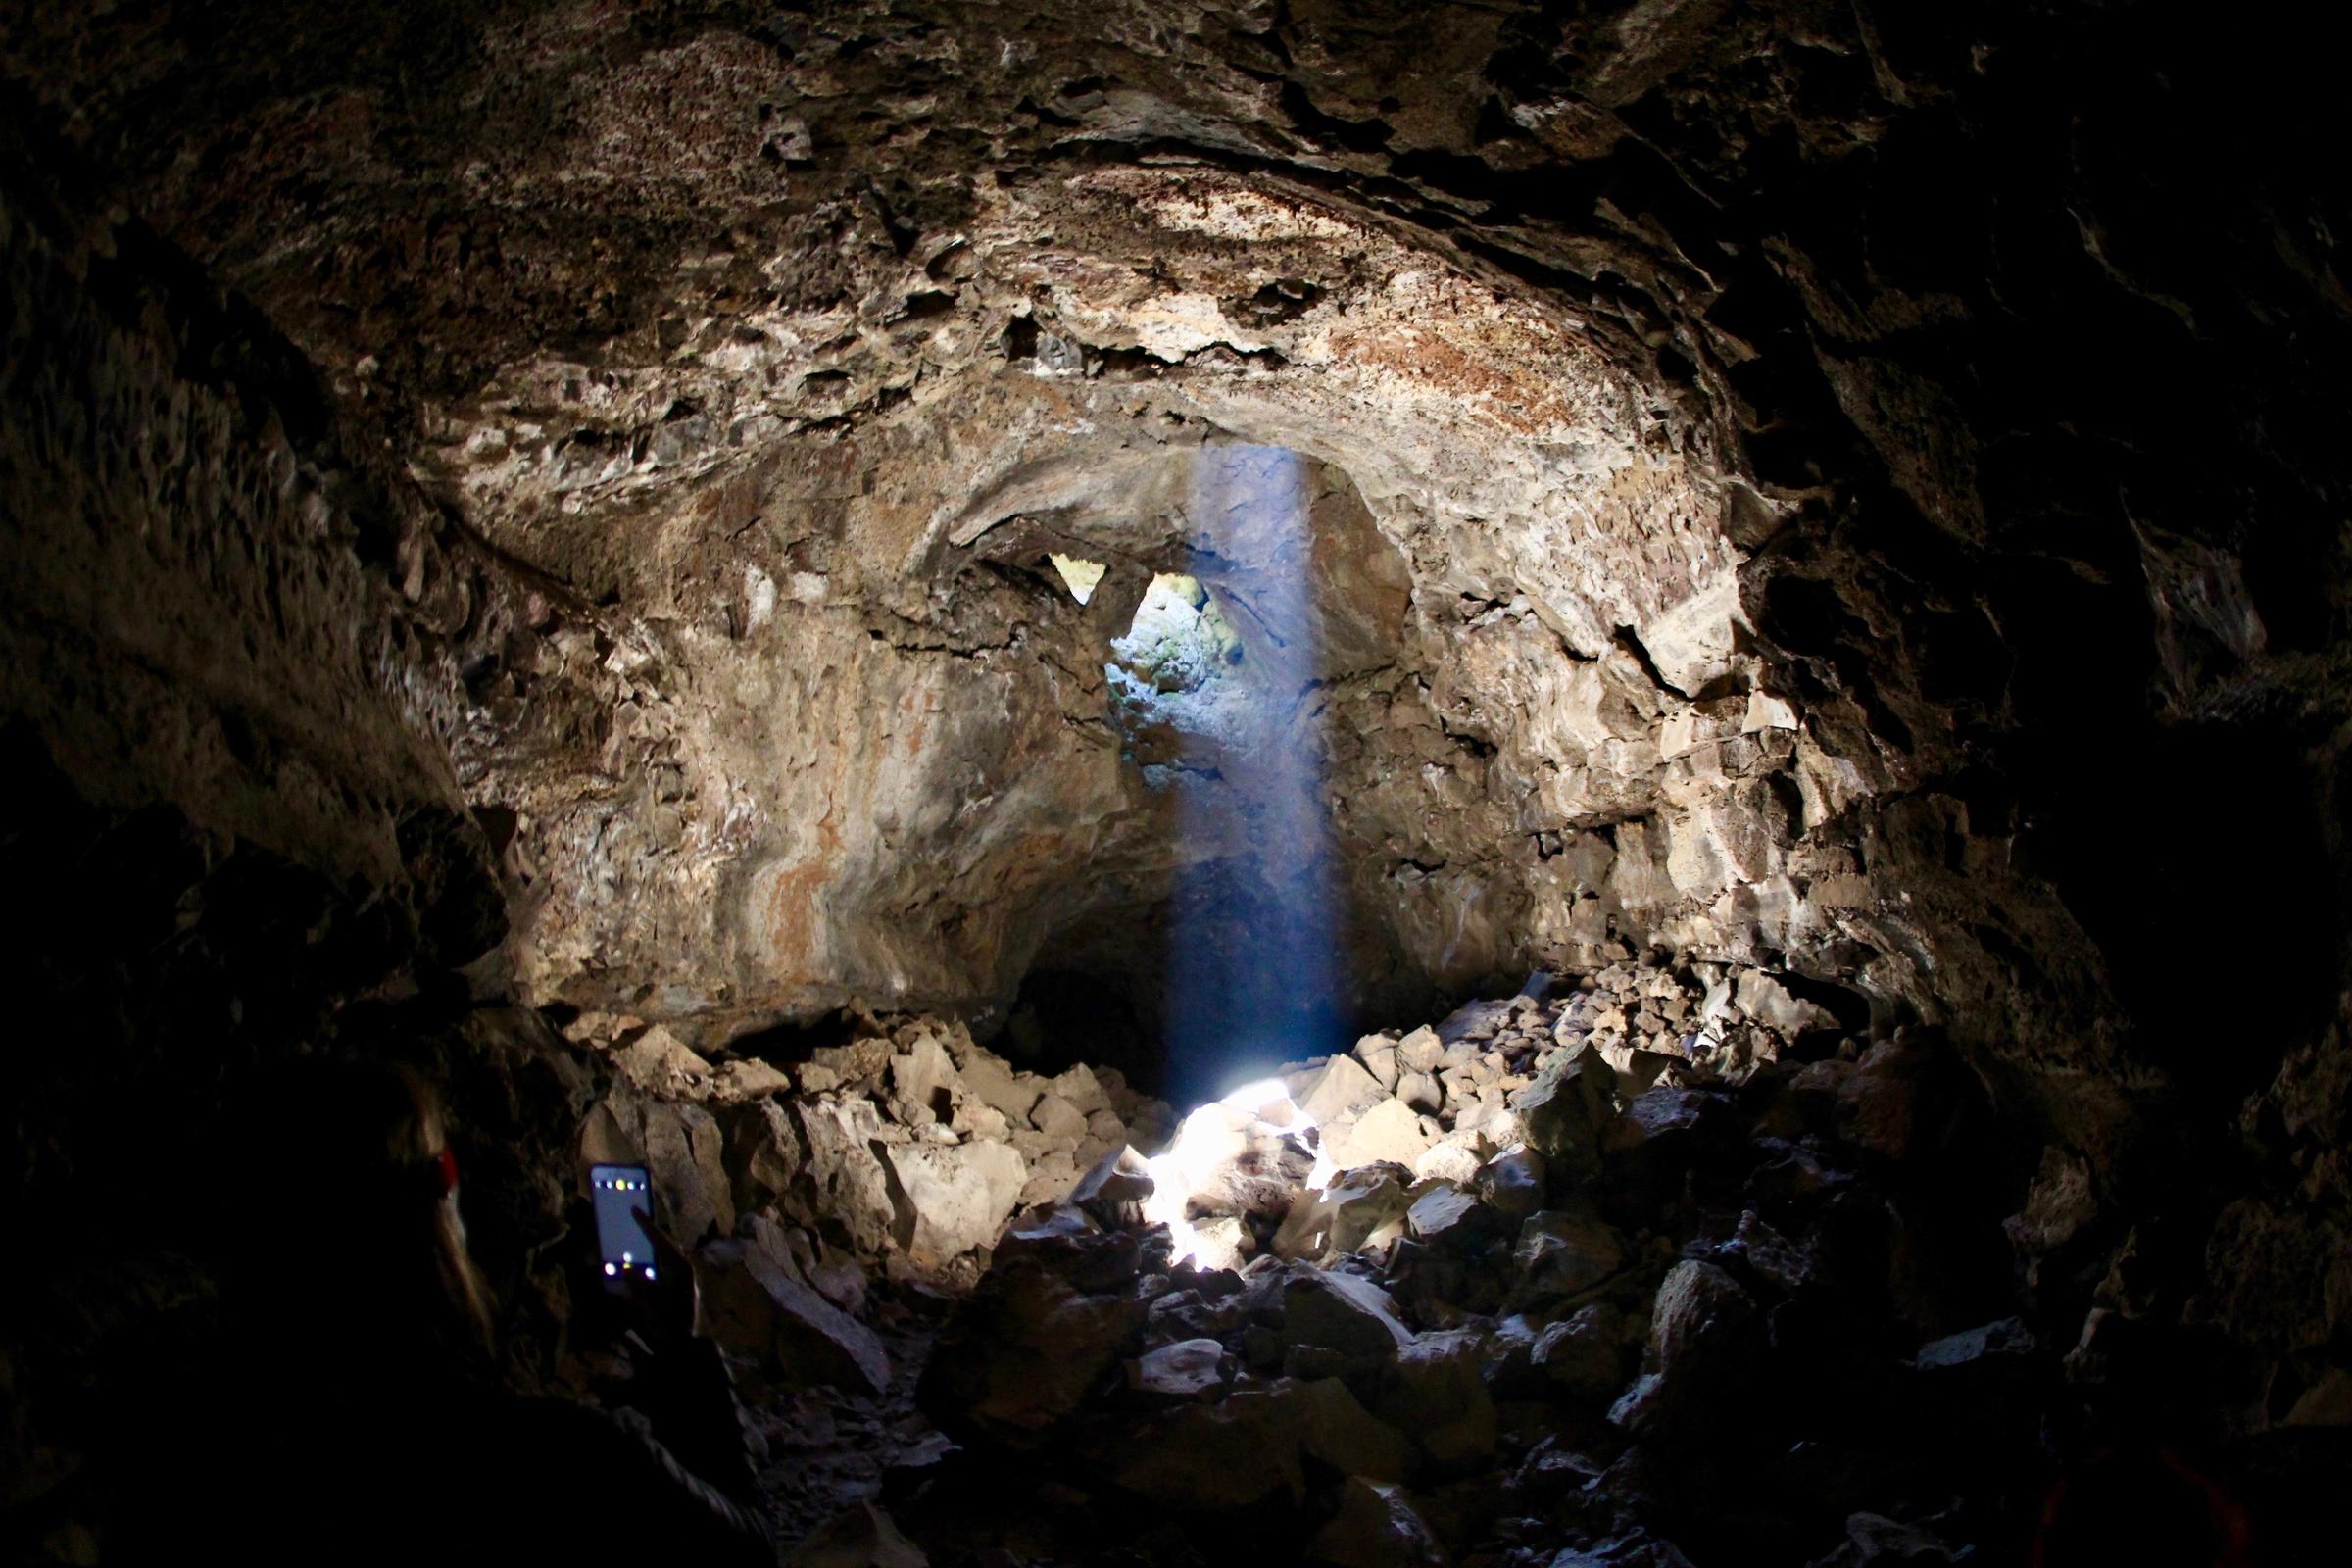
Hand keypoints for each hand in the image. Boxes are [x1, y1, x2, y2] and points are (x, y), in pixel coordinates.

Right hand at [623, 1206, 699, 1345]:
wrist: (683, 1347)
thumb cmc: (668, 1324)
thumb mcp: (649, 1302)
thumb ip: (636, 1283)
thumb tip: (624, 1268)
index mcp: (680, 1268)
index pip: (660, 1240)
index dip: (645, 1225)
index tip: (634, 1209)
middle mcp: (683, 1270)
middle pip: (662, 1247)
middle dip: (647, 1236)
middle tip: (633, 1220)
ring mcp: (681, 1281)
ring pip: (660, 1260)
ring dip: (646, 1254)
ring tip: (631, 1242)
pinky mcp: (676, 1291)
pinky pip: (658, 1273)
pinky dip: (645, 1270)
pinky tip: (632, 1270)